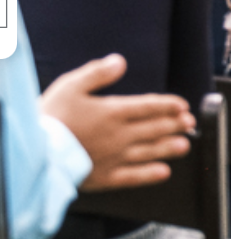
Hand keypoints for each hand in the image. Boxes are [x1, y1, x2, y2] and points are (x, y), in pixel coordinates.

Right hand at [40, 55, 194, 190]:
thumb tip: (120, 61)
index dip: (169, 105)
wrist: (33, 152)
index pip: (149, 106)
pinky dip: (150, 174)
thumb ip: (97, 73)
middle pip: (154, 128)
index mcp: (113, 112)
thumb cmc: (50, 118)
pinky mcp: (105, 177)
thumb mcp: (70, 86)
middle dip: (175, 125)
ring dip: (169, 148)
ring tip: (184, 145)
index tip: (182, 105)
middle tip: (189, 123)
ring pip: (149, 151)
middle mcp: (120, 135)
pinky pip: (133, 177)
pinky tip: (163, 172)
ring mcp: (115, 157)